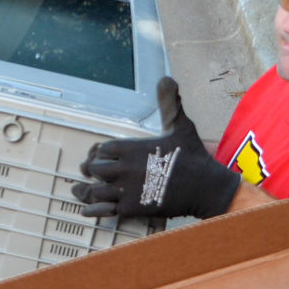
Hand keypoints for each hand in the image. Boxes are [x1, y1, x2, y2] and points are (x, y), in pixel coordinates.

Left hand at [71, 77, 243, 220]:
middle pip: (94, 169)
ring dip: (89, 190)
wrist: (205, 187)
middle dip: (92, 170)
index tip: (100, 156)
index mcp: (131, 147)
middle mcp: (125, 168)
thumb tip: (167, 78)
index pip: (102, 149)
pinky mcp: (132, 209)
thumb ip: (169, 103)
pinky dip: (93, 210)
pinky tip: (87, 210)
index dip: (99, 153)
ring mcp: (127, 190)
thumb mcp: (180, 125)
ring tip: (84, 190)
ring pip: (95, 190)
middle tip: (90, 172)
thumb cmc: (192, 155)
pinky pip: (104, 210)